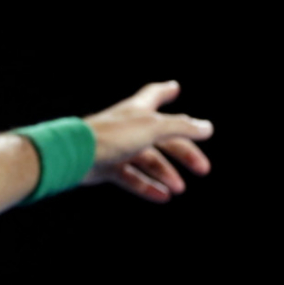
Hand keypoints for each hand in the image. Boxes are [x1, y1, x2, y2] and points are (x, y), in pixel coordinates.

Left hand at [81, 81, 212, 202]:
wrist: (76, 155)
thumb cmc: (112, 135)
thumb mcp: (153, 128)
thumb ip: (181, 127)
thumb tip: (207, 127)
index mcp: (137, 110)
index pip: (154, 95)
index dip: (165, 91)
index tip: (174, 87)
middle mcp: (128, 126)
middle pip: (161, 137)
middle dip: (182, 152)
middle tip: (202, 168)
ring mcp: (116, 146)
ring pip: (147, 160)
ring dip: (164, 173)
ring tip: (179, 188)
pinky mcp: (107, 166)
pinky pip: (131, 177)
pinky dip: (147, 187)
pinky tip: (162, 197)